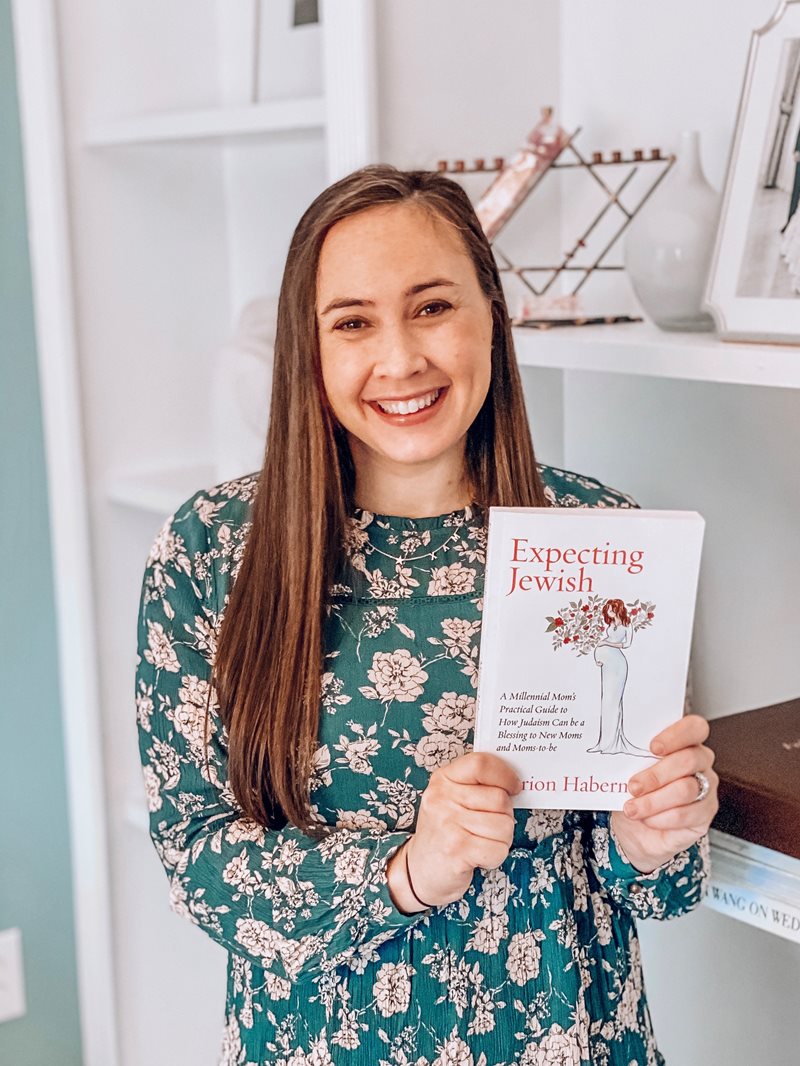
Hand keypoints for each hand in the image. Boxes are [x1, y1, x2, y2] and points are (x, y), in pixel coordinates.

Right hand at [387, 752, 519, 910]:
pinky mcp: (457, 851)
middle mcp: (442, 799)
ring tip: (482, 841)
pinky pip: (498, 849)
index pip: (481, 764)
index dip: (505, 774)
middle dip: (505, 815)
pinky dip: (496, 856)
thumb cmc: (443, 832)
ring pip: (504, 825)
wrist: (419, 870)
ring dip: (502, 838)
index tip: (514, 786)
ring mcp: (448, 824)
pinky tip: (480, 855)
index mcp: (443, 779)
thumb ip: (476, 785)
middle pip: (500, 798)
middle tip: (489, 826)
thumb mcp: (450, 799)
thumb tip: (514, 782)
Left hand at [611, 714, 718, 873]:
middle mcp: (700, 761)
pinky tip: (647, 819)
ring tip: (633, 808)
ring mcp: (706, 787)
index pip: (694, 727)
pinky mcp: (705, 813)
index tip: (653, 747)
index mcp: (684, 742)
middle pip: (689, 759)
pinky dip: (661, 818)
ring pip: (686, 789)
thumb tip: (618, 754)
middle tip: (633, 786)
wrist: (637, 829)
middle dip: (656, 774)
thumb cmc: (636, 791)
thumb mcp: (629, 770)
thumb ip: (632, 758)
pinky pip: (686, 814)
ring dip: (654, 800)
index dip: (676, 735)